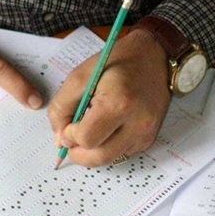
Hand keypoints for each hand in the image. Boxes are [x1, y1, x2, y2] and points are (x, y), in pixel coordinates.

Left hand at [47, 29, 170, 166]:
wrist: (154, 56)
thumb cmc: (116, 62)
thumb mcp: (79, 77)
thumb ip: (61, 108)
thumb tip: (60, 139)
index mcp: (119, 103)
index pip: (86, 139)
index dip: (70, 134)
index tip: (69, 122)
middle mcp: (137, 123)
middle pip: (98, 157)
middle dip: (79, 151)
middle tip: (72, 138)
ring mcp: (146, 133)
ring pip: (110, 159)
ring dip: (93, 151)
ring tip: (89, 130)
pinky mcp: (149, 138)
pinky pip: (122, 154)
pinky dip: (109, 147)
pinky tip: (108, 128)